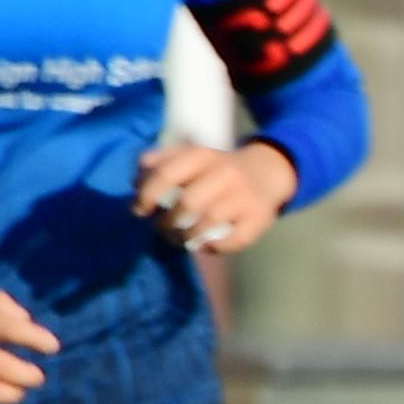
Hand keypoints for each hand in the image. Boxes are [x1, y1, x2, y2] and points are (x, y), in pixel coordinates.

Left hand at [132, 139, 294, 260]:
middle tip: (162, 228)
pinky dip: (215, 247)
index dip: (147, 195)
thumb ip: (160, 161)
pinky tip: (205, 245)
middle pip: (188, 203)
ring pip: (209, 223)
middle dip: (167, 222)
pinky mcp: (259, 217)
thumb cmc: (217, 168)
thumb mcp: (191, 155)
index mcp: (203, 156)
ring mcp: (244, 196)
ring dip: (186, 237)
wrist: (268, 171)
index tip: (140, 210)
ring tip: (178, 239)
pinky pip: (234, 240)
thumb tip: (135, 182)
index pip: (166, 174)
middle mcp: (225, 173)